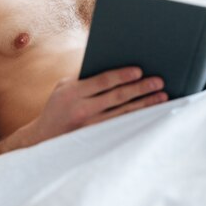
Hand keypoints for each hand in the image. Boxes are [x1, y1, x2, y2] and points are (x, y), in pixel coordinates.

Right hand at [32, 67, 167, 142]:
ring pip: (123, 113)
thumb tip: (115, 66)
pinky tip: (150, 113)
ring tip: (162, 96)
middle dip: (140, 89)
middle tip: (159, 82)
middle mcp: (82, 109)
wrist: (43, 138)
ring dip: (145, 104)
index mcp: (73, 92)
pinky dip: (137, 118)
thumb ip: (85, 78)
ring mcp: (90, 127)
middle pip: (117, 97)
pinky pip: (122, 126)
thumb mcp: (64, 87)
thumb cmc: (58, 106)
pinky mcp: (96, 138)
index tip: (139, 71)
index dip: (122, 76)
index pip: (102, 81)